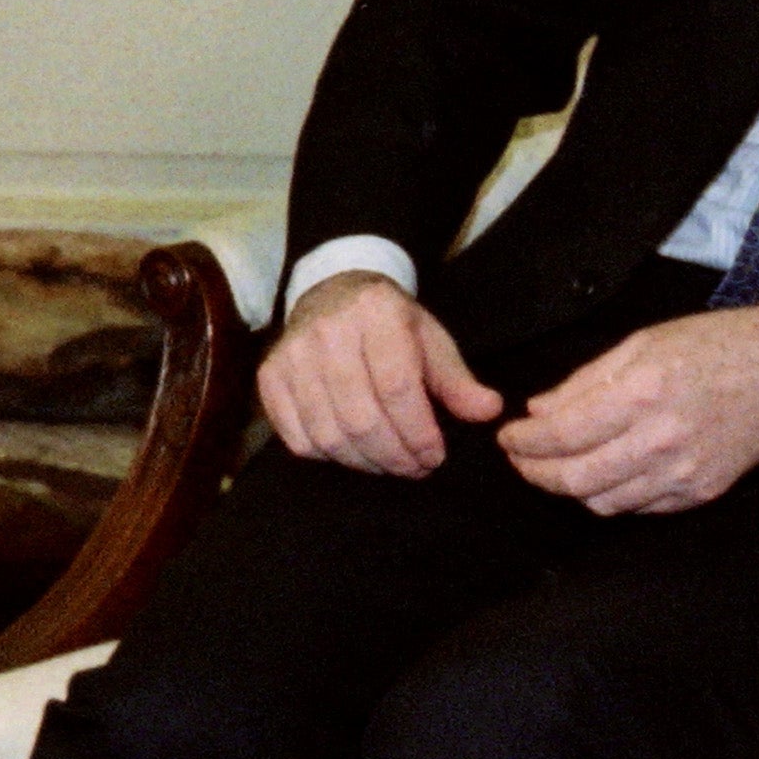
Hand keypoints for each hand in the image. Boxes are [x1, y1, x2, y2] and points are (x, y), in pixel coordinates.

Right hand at [258, 271, 503, 476]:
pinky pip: (297, 438)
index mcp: (376, 314)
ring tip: (388, 463)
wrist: (332, 290)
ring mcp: (292, 355)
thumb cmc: (389, 322)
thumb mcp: (430, 339)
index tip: (434, 456)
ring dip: (364, 462)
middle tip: (415, 468)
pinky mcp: (269, 377)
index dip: (418, 433)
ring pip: (328, 434)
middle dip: (394, 456)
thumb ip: (457, 380)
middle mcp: (328, 332)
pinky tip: (352, 451)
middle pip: (361, 418)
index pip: (397, 388)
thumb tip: (489, 412)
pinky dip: (329, 456)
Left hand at [501, 304, 758, 516]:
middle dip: (536, 473)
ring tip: (559, 467)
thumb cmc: (714, 346)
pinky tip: (605, 473)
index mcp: (643, 394)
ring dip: (571, 488)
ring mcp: (683, 473)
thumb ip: (585, 382)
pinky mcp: (699, 491)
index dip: (524, 442)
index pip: (561, 434)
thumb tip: (539, 412)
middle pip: (575, 479)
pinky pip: (638, 507)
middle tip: (521, 461)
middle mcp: (661, 440)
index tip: (509, 438)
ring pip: (603, 502)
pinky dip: (611, 495)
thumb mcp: (642, 344)